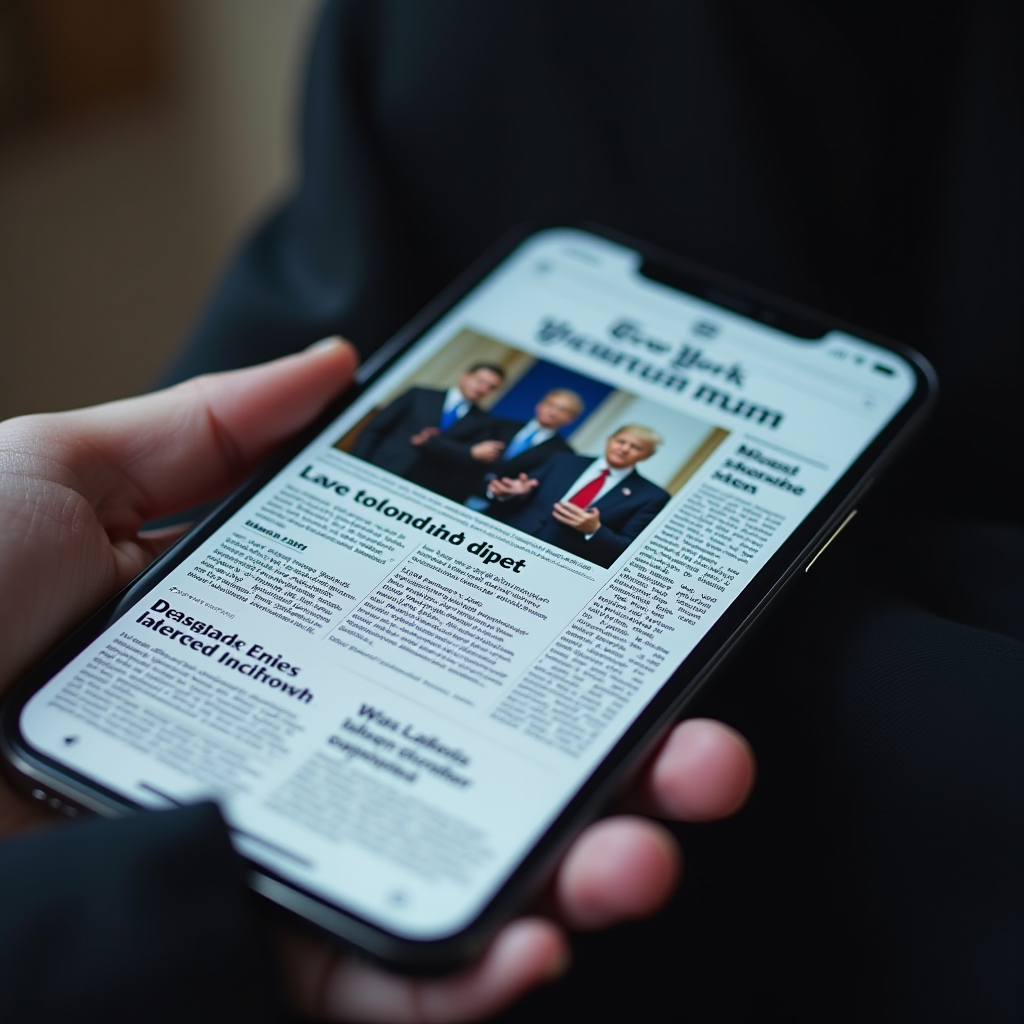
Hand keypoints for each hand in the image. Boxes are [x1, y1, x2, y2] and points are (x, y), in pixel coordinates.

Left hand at [0, 340, 754, 1020]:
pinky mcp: (244, 965)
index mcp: (281, 661)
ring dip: (580, 879)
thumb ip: (206, 432)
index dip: (553, 653)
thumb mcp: (67, 482)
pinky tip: (532, 942)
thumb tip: (332, 365)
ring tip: (643, 848)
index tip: (639, 627)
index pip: (450, 663)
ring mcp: (277, 876)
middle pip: (490, 784)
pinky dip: (469, 981)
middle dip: (616, 775)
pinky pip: (385, 994)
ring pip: (466, 894)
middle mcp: (300, 770)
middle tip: (700, 754)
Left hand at [551, 500, 600, 533]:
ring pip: (566, 519)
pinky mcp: (574, 526)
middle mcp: (580, 520)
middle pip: (569, 514)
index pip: (575, 510)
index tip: (563, 502)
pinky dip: (561, 519)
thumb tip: (589, 506)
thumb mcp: (596, 513)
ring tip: (554, 511)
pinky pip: (566, 522)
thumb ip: (593, 509)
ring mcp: (576, 524)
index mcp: (585, 516)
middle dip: (562, 509)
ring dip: (559, 515)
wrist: (594, 530)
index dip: (568, 506)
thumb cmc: (595, 519)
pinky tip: (557, 516)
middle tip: (556, 505)